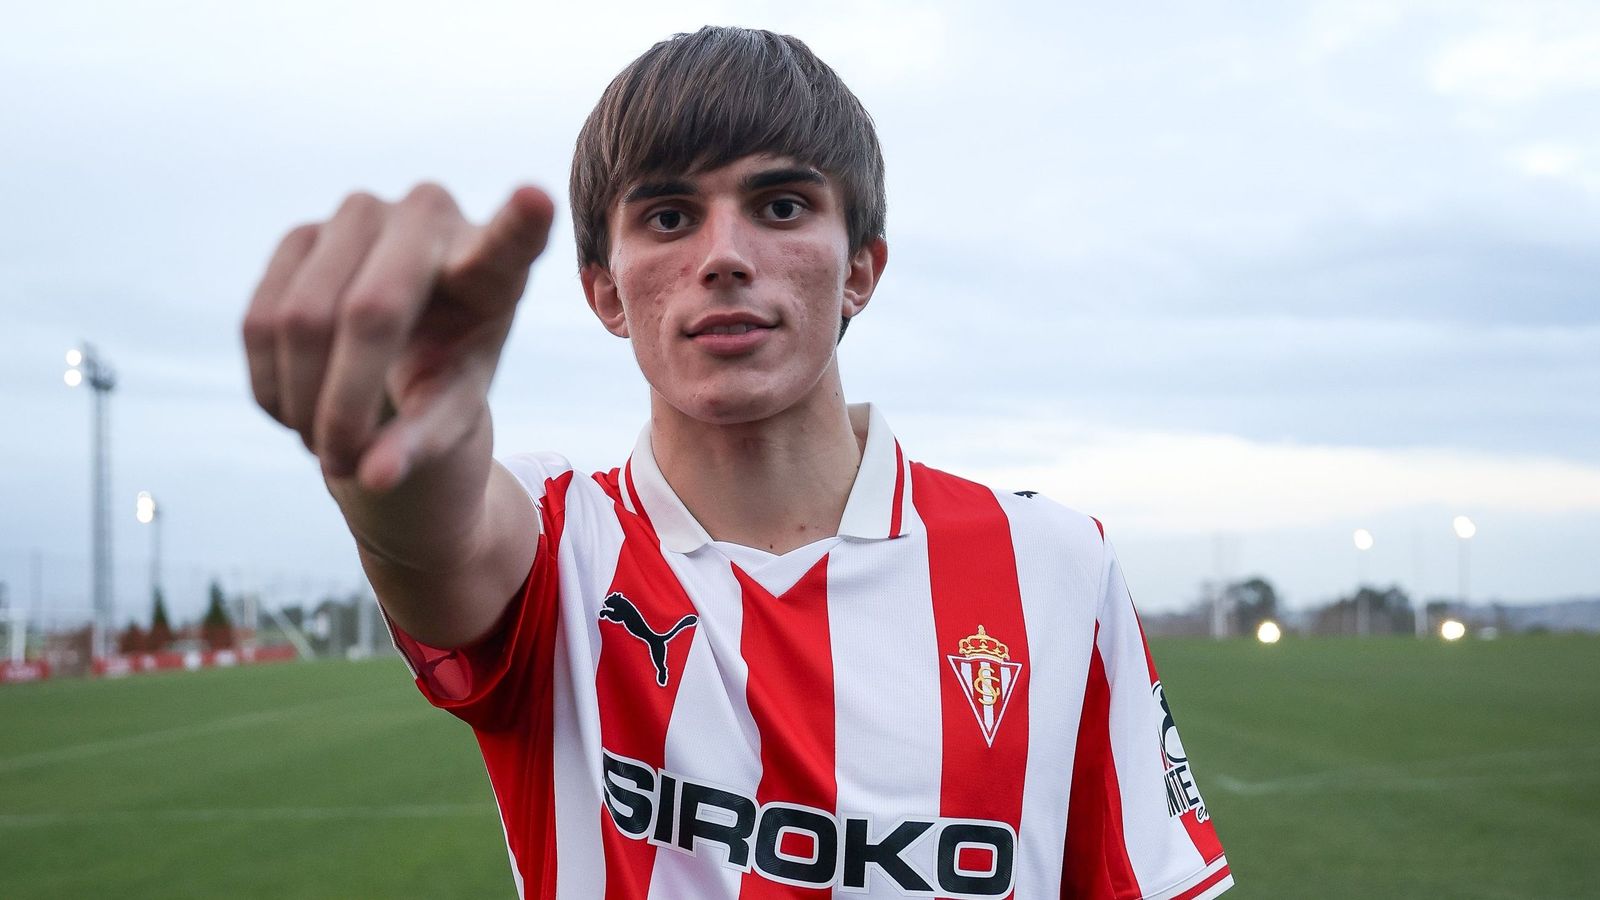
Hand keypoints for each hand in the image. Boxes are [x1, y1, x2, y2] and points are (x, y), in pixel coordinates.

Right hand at [242, 184, 553, 491]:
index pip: (509, 240)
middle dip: (343, 405)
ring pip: (300, 319)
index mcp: (492, 264)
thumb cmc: (446, 373)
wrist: (399, 347)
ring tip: (325, 443)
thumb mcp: (449, 414)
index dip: (520, 222)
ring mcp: (360, 212)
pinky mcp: (301, 232)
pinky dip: (271, 386)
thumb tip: (373, 477)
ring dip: (300, 404)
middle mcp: (430, 216)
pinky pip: (260, 319)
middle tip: (340, 463)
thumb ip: (423, 445)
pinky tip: (298, 410)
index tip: (537, 199)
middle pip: (369, 312)